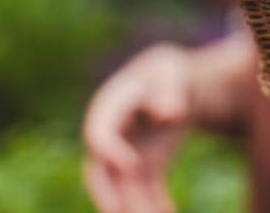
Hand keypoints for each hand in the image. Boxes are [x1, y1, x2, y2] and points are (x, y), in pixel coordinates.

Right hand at [82, 43, 191, 212]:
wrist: (169, 84)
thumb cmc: (166, 74)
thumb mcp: (168, 72)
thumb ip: (167, 90)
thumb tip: (168, 114)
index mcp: (109, 108)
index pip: (98, 133)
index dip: (109, 151)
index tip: (131, 164)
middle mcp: (110, 137)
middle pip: (99, 172)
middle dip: (107, 196)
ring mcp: (124, 154)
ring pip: (124, 188)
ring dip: (136, 208)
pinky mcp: (142, 168)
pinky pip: (145, 191)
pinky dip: (157, 204)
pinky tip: (171, 212)